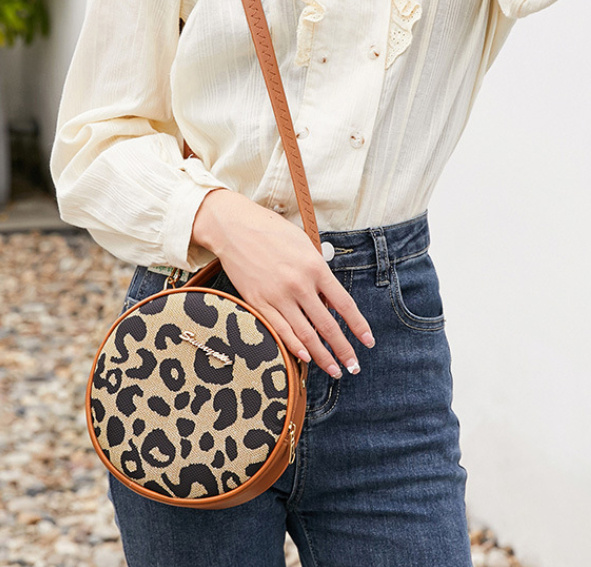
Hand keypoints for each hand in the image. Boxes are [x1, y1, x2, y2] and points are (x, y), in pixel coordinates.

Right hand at [191, 190, 374, 377]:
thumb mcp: (305, 245)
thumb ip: (320, 273)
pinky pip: (280, 330)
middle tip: (354, 367)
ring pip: (305, 335)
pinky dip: (294, 347)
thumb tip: (330, 302)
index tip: (368, 341)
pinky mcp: (258, 303)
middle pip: (327, 326)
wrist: (234, 228)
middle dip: (343, 350)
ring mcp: (277, 296)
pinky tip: (306, 358)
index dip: (358, 326)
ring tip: (334, 370)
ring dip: (322, 356)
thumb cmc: (272, 231)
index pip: (344, 304)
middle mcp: (299, 285)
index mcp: (315, 267)